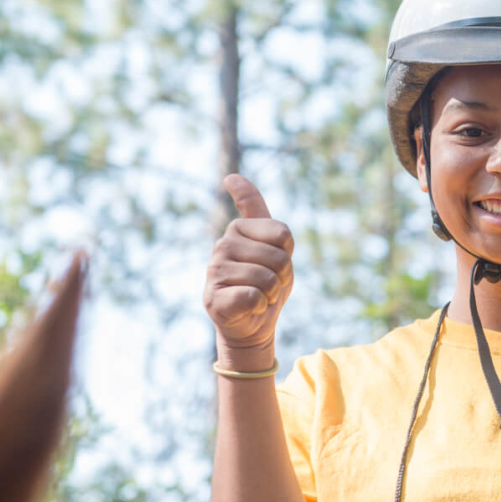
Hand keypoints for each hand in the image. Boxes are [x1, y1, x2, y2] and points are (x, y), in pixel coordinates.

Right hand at [203, 174, 293, 358]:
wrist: (253, 324)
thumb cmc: (266, 281)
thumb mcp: (272, 242)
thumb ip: (255, 209)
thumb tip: (230, 177)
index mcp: (238, 228)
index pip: (283, 233)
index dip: (288, 252)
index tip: (275, 257)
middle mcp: (222, 245)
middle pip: (279, 258)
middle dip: (282, 277)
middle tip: (267, 284)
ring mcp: (214, 271)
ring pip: (267, 279)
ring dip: (271, 293)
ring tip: (258, 295)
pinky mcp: (212, 298)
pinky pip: (254, 296)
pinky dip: (260, 306)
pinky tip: (248, 307)